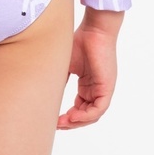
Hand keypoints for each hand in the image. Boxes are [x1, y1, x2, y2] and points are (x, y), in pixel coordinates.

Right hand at [57, 10, 122, 129]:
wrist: (94, 29)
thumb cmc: (80, 41)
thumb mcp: (65, 64)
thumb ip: (60, 80)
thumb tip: (47, 93)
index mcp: (88, 84)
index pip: (79, 107)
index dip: (67, 115)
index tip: (53, 119)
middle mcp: (96, 88)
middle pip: (85, 114)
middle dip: (70, 122)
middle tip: (55, 125)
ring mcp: (103, 89)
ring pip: (92, 115)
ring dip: (77, 121)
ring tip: (62, 123)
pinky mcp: (107, 88)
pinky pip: (98, 109)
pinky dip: (85, 116)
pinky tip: (72, 116)